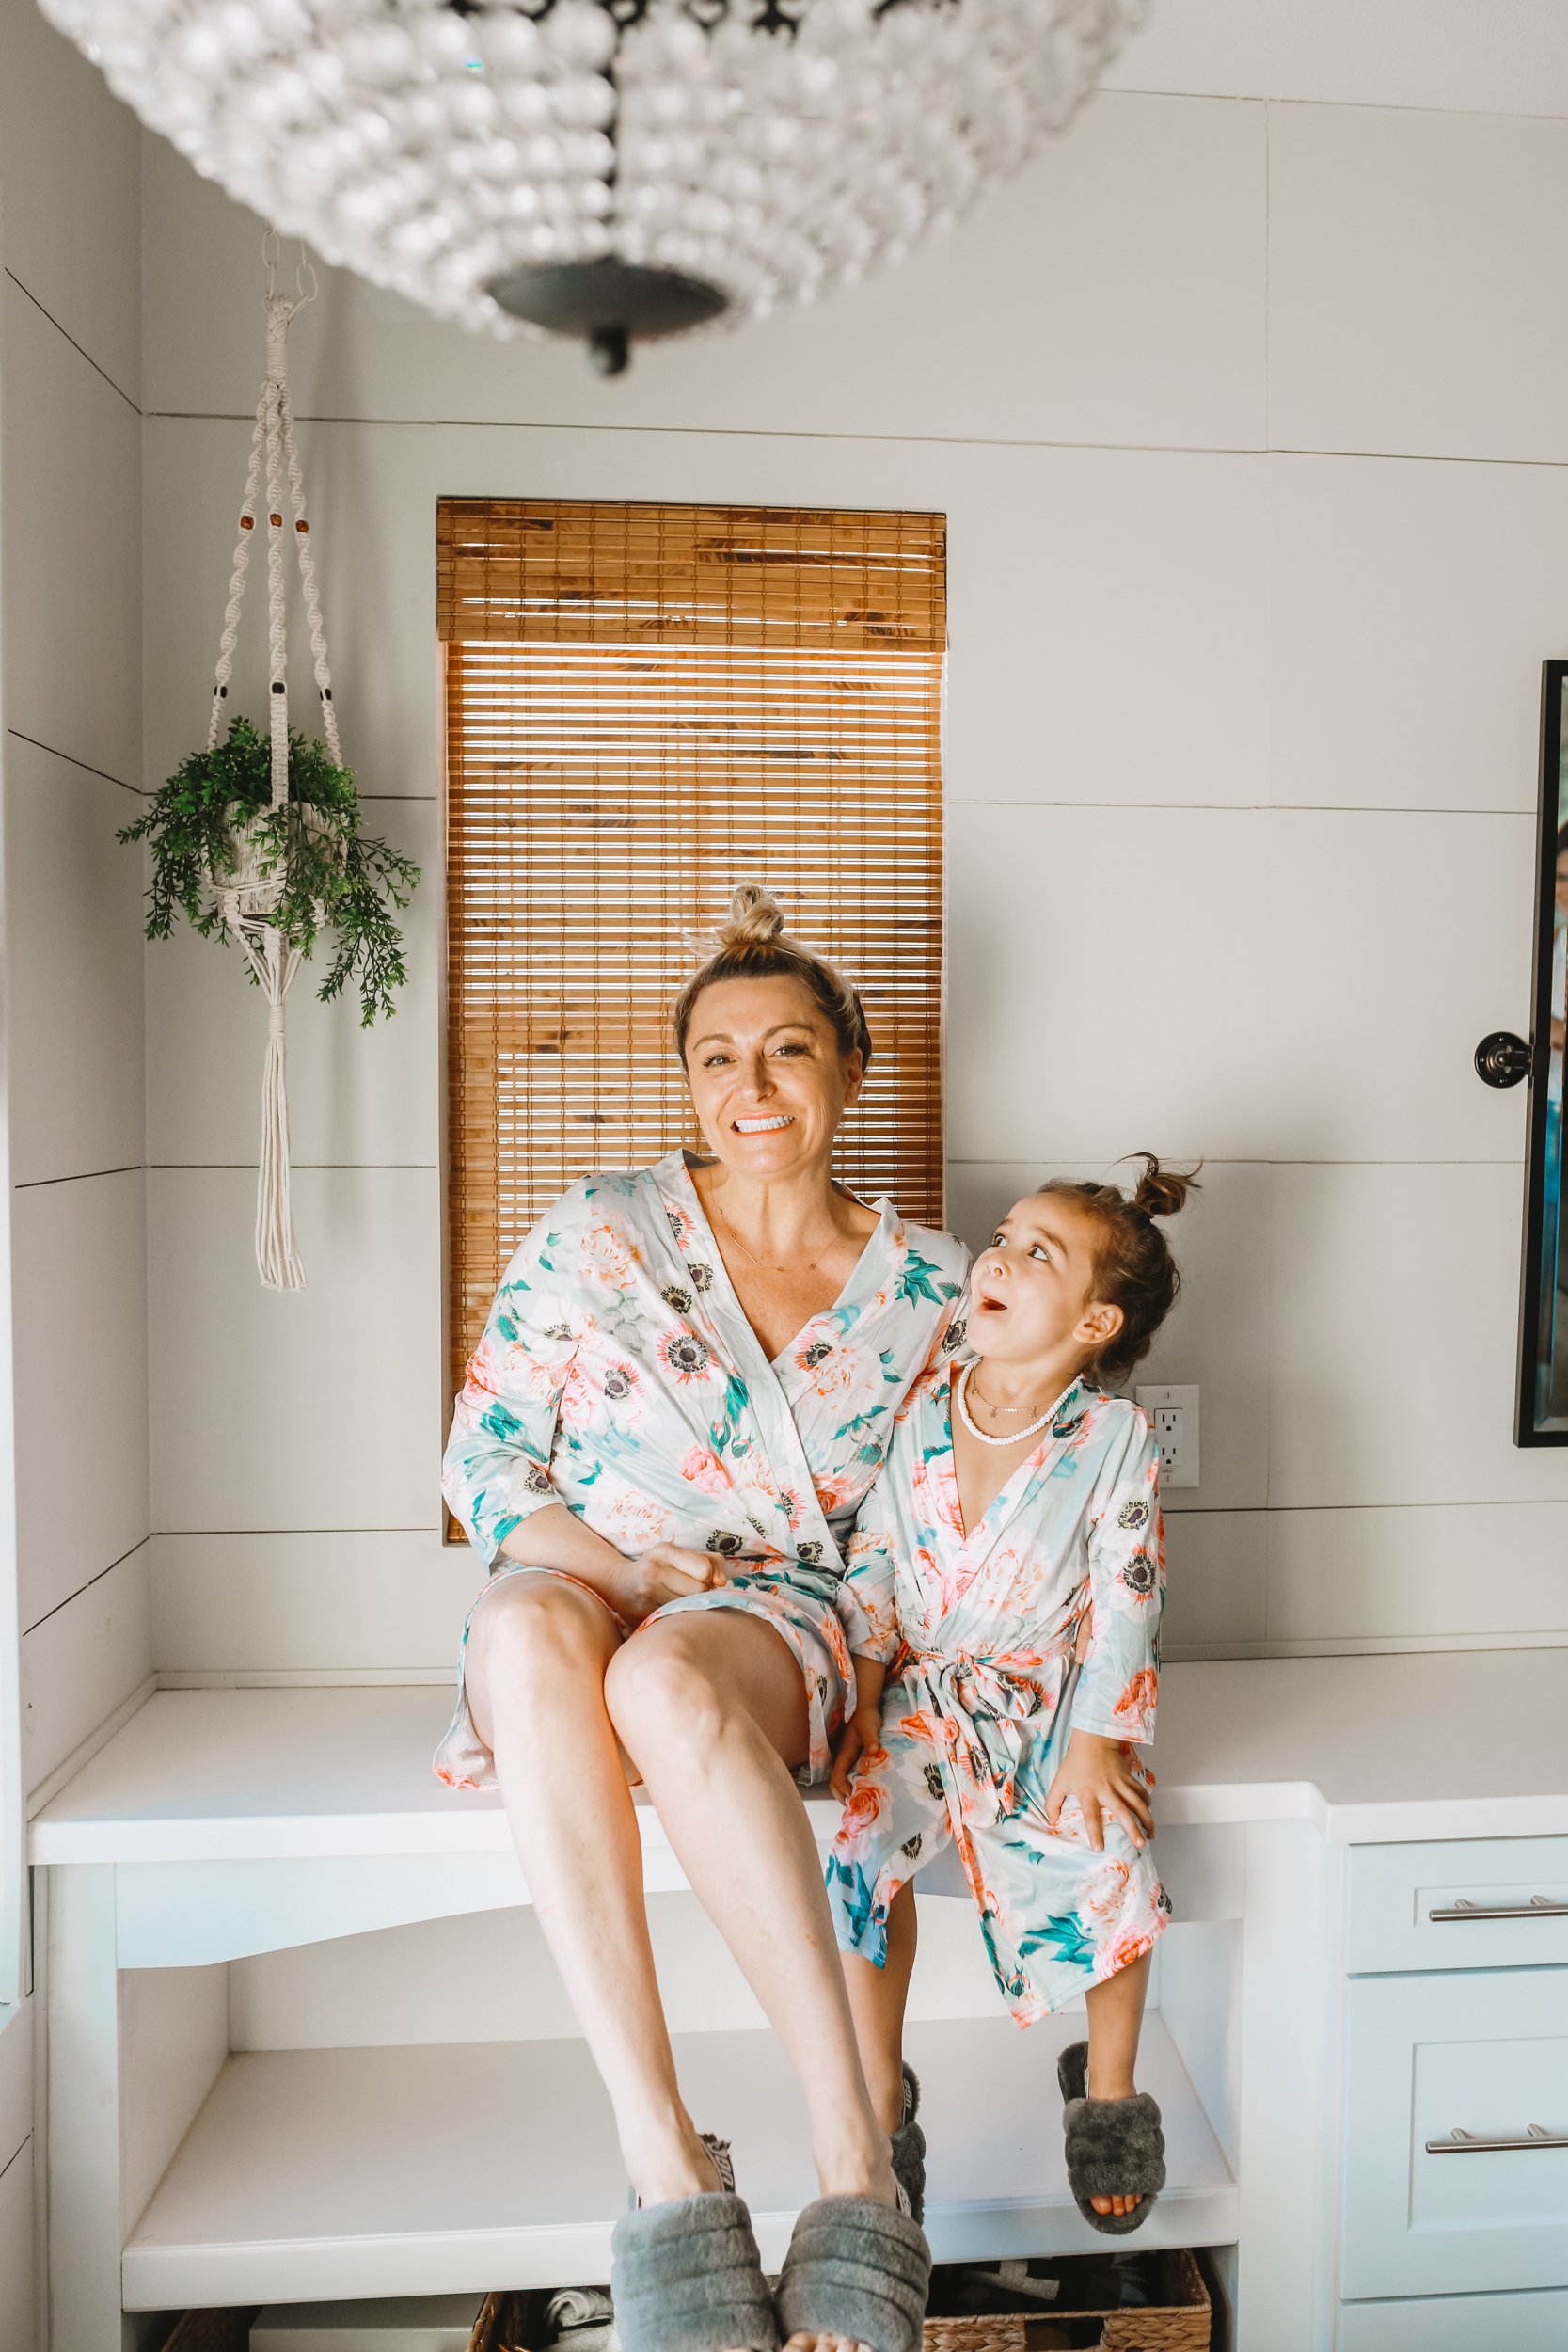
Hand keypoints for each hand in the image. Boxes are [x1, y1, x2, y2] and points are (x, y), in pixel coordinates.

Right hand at [612, 1543, 728, 1627]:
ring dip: (690, 1607)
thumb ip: (712, 1562)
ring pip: (688, 1608)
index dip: (708, 1577)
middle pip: (698, 1591)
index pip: (704, 1570)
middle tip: (689, 1592)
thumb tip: (722, 1583)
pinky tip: (669, 1612)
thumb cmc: (660, 1568)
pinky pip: (674, 1621)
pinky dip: (677, 1619)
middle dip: (700, 1593)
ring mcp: (645, 1595)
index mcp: (664, 1551)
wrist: (620, 1584)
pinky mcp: (641, 1616)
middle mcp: (652, 1570)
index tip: (699, 1579)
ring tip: (679, 1601)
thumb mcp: (682, 1556)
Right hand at [830, 1705, 884, 1800]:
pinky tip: (863, 1792)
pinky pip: (849, 1778)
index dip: (842, 1787)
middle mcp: (844, 1760)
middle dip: (841, 1796)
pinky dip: (852, 1787)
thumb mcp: (869, 1727)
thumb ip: (871, 1739)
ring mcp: (848, 1761)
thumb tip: (873, 1752)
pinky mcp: (854, 1761)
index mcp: (844, 1754)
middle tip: (854, 1807)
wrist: (866, 1712)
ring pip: (841, 1782)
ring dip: (846, 1793)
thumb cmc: (866, 1719)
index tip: (852, 1795)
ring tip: (858, 1804)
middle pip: (835, 1783)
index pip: (837, 1775)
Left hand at [1044, 1729, 1153, 1851]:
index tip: (1098, 1848)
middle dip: (1133, 1829)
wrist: (1093, 1740)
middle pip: (1122, 1811)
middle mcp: (1107, 1790)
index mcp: (1088, 1793)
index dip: (1094, 1833)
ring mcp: (1120, 1784)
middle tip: (1140, 1844)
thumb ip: (1052, 1803)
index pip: (1090, 1816)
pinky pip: (1142, 1792)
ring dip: (1147, 1820)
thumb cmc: (1075, 1763)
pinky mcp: (1129, 1778)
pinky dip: (1147, 1803)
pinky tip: (1149, 1814)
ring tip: (1151, 1835)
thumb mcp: (1059, 1782)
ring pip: (1138, 1803)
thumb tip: (1051, 1822)